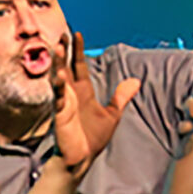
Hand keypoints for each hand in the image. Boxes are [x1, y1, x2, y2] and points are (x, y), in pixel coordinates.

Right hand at [50, 33, 142, 173]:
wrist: (83, 159)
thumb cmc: (93, 138)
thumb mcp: (112, 114)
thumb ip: (120, 97)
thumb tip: (135, 81)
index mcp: (83, 92)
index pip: (79, 66)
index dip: (78, 50)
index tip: (77, 35)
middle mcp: (72, 94)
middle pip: (66, 66)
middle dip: (64, 51)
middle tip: (62, 34)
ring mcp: (64, 102)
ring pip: (59, 78)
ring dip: (58, 63)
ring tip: (58, 47)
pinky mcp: (60, 113)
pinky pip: (58, 97)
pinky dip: (58, 86)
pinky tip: (60, 75)